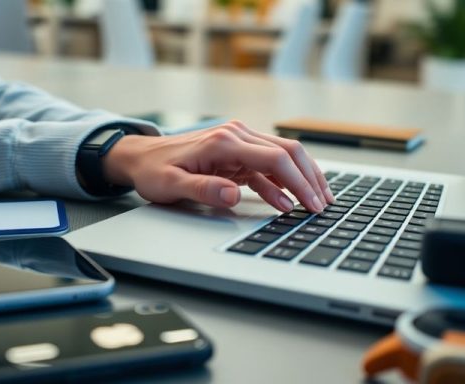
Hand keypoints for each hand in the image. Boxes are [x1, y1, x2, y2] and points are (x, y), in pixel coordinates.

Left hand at [101, 121, 334, 211]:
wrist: (140, 157)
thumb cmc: (154, 170)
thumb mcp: (171, 185)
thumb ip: (203, 189)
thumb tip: (233, 195)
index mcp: (225, 142)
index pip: (275, 159)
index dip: (298, 183)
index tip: (311, 204)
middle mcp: (236, 136)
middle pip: (287, 153)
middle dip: (309, 179)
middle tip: (324, 204)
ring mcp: (238, 143)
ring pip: (282, 157)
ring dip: (301, 178)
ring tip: (317, 201)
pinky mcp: (236, 153)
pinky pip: (266, 168)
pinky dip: (280, 184)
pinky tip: (288, 203)